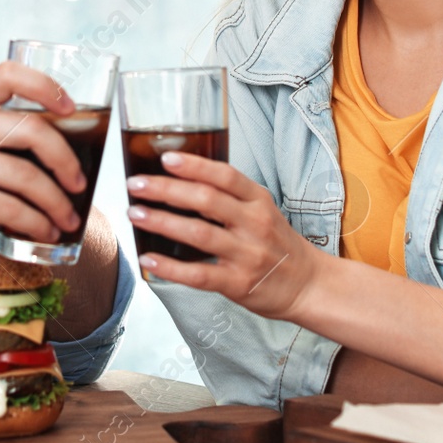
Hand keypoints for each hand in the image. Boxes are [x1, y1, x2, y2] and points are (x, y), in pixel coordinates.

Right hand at [0, 61, 86, 260]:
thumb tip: (55, 145)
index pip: (8, 74)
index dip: (45, 85)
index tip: (70, 107)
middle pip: (31, 130)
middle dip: (65, 160)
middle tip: (79, 182)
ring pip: (27, 176)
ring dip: (56, 202)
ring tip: (67, 218)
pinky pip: (12, 209)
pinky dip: (36, 223)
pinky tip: (44, 231)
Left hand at [126, 152, 320, 321]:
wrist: (307, 284)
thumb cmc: (276, 243)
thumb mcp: (262, 210)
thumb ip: (230, 196)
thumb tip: (180, 181)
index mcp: (258, 200)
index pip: (225, 175)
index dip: (195, 165)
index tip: (166, 158)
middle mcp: (254, 224)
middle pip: (206, 200)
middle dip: (166, 190)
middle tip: (135, 185)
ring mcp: (246, 254)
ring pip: (199, 233)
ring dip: (162, 222)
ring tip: (135, 214)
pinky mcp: (238, 283)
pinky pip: (199, 274)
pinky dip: (171, 267)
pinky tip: (148, 259)